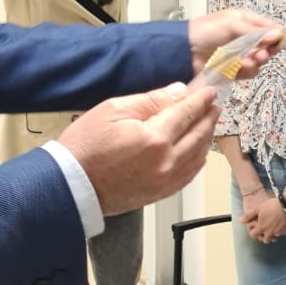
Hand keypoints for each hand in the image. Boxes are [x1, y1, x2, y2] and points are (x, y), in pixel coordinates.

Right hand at [58, 83, 217, 215]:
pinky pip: (189, 175)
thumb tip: (177, 92)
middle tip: (214, 104)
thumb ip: (150, 100)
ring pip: (199, 155)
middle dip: (208, 116)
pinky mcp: (160, 193)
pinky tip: (198, 151)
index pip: (188, 112)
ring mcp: (165, 180)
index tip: (209, 91)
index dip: (201, 99)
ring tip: (208, 123)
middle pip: (199, 134)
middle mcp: (166, 161)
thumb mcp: (113, 110)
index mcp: (155, 138)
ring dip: (206, 137)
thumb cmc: (85, 147)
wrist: (71, 185)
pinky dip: (198, 159)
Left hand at [188, 11, 285, 79]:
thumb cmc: (204, 31)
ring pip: (260, 61)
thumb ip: (256, 31)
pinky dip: (246, 70)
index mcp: (246, 22)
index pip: (269, 28)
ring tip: (245, 60)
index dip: (275, 36)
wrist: (184, 51)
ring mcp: (240, 54)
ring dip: (255, 61)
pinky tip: (238, 67)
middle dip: (265, 51)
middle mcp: (245, 38)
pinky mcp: (234, 69)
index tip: (276, 42)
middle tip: (259, 54)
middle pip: (267, 46)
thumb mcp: (231, 24)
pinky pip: (249, 72)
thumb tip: (278, 34)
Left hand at [242, 193, 285, 243]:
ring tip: (271, 228)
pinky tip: (279, 225)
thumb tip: (240, 221)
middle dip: (263, 236)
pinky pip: (280, 234)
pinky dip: (279, 231)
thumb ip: (248, 216)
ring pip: (273, 238)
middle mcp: (269, 232)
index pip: (254, 236)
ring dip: (271, 235)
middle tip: (263, 230)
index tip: (254, 228)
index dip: (252, 232)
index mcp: (261, 228)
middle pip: (265, 240)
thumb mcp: (258, 208)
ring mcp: (278, 233)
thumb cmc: (271, 206)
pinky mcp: (285, 231)